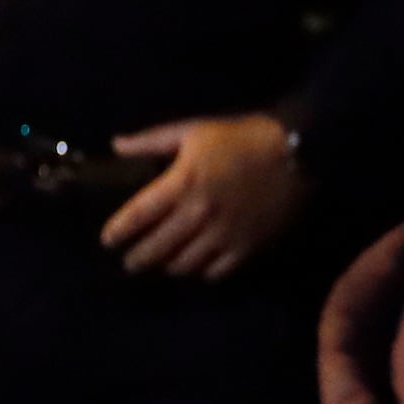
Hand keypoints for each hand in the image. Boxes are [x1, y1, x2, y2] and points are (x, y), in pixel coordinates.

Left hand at [99, 114, 304, 279]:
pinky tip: (196, 268)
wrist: (296, 153)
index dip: (119, 231)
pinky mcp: (249, 246)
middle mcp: (199, 213)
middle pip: (158, 246)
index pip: (138, 215)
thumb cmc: (240, 138)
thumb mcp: (192, 130)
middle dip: (138, 258)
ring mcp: (225, 233)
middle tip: (129, 262)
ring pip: (186, 264)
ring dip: (168, 267)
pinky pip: (218, 271)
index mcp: (182, 183)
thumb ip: (151, 140)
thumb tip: (116, 145)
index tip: (107, 241)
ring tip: (161, 265)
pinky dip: (202, 273)